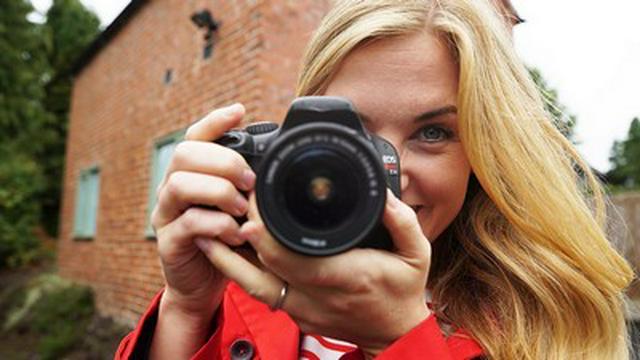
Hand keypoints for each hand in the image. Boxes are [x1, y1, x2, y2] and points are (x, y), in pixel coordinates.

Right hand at [151, 103, 255, 317]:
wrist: (204, 284)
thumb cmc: (227, 240)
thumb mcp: (240, 207)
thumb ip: (246, 185)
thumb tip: (274, 161)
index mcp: (191, 173)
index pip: (195, 136)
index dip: (215, 121)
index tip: (240, 111)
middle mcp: (172, 188)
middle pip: (184, 153)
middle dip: (223, 161)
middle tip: (250, 181)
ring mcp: (166, 214)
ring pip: (179, 184)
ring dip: (218, 191)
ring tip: (242, 208)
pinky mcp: (168, 242)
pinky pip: (187, 223)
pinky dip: (217, 225)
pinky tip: (236, 233)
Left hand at [195, 189, 432, 355]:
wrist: (393, 335)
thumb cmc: (403, 292)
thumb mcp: (417, 254)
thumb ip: (402, 222)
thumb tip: (384, 195)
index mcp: (343, 276)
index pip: (288, 252)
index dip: (263, 227)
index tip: (254, 197)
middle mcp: (316, 294)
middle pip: (262, 263)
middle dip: (241, 230)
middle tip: (230, 201)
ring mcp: (301, 307)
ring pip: (251, 283)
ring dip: (227, 257)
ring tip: (206, 230)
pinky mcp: (295, 313)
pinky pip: (260, 292)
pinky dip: (239, 273)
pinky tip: (225, 253)